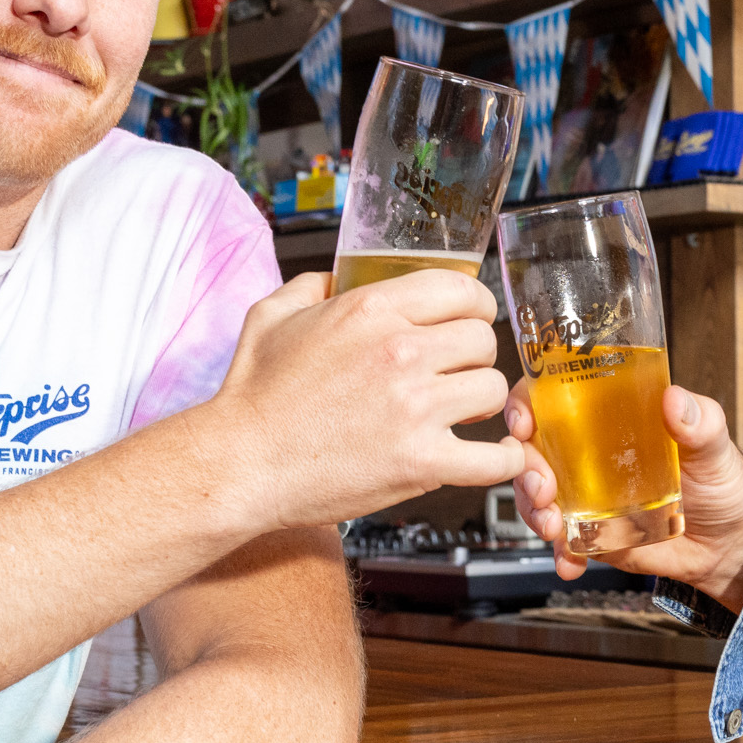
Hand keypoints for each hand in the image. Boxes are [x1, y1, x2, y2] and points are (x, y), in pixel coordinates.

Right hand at [206, 268, 525, 530]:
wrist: (239, 464)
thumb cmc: (252, 398)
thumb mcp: (272, 316)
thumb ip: (314, 286)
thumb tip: (340, 278)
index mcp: (371, 310)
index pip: (461, 288)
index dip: (472, 305)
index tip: (468, 320)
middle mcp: (400, 351)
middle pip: (483, 338)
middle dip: (474, 355)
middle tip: (456, 371)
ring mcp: (415, 408)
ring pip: (492, 389)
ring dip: (480, 402)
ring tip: (459, 412)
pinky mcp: (422, 462)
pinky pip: (494, 457)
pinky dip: (502, 459)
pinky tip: (491, 454)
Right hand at [505, 379, 742, 609]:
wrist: (731, 544)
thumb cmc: (723, 481)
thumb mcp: (715, 444)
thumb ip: (699, 421)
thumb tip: (675, 399)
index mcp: (609, 415)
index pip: (552, 397)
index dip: (526, 404)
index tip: (526, 423)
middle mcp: (588, 452)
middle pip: (532, 450)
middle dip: (525, 470)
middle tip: (544, 490)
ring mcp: (586, 494)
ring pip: (536, 496)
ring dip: (533, 512)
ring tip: (553, 527)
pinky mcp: (592, 532)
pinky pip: (561, 542)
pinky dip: (560, 554)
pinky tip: (571, 564)